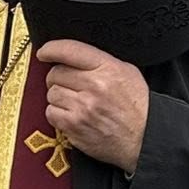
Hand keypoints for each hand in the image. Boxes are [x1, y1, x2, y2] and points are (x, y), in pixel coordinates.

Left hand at [37, 39, 148, 173]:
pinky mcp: (73, 125)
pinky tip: (73, 116)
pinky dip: (57, 114)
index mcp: (109, 68)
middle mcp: (95, 85)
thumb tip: (69, 54)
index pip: (70, 50)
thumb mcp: (127, 73)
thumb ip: (100, 62)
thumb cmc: (136, 106)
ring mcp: (83, 106)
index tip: (44, 52)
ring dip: (59, 97)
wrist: (144, 139)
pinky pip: (50, 112)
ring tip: (76, 103)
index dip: (51, 49)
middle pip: (55, 73)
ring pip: (51, 93)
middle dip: (59, 78)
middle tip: (71, 86)